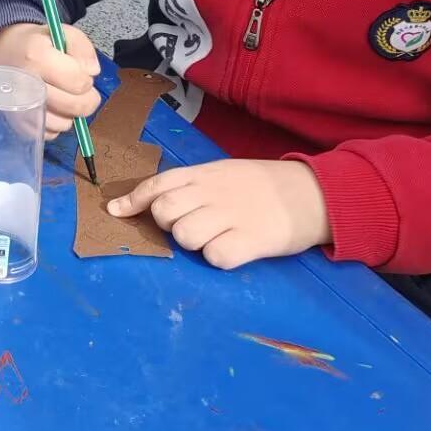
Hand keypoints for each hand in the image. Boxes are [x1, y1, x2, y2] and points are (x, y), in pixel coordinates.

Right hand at [0, 22, 101, 133]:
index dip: (87, 78)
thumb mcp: (61, 32)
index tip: (78, 72)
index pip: (79, 82)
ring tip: (63, 97)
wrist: (2, 52)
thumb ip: (83, 48)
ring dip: (70, 113)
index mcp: (37, 57)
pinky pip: (50, 134)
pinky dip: (56, 124)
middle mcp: (26, 84)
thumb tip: (92, 72)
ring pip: (65, 124)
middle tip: (78, 89)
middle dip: (86, 99)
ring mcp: (20, 107)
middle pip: (75, 106)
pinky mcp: (18, 124)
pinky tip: (51, 108)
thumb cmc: (35, 43)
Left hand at [109, 159, 331, 269]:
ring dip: (195, 243)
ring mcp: (232, 215)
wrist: (314, 193)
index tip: (116, 212)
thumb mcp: (224, 173)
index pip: (158, 185)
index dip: (133, 201)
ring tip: (218, 237)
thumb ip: (192, 185)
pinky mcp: (251, 240)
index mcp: (204, 174)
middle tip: (192, 226)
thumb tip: (153, 201)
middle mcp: (213, 192)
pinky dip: (220, 258)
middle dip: (168, 226)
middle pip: (165, 213)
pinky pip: (216, 256)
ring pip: (185, 237)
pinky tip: (235, 249)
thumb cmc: (264, 186)